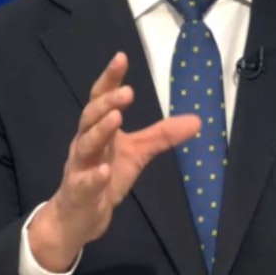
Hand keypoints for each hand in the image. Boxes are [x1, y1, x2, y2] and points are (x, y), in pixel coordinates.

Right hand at [29, 52, 200, 270]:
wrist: (79, 217)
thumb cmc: (104, 177)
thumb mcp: (136, 154)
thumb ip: (161, 136)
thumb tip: (197, 120)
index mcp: (97, 129)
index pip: (101, 98)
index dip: (110, 78)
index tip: (121, 57)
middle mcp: (84, 143)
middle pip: (90, 116)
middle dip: (107, 102)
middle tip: (127, 91)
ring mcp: (79, 167)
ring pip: (85, 145)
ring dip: (99, 130)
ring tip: (116, 118)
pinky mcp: (78, 193)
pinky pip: (83, 183)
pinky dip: (93, 177)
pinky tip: (104, 171)